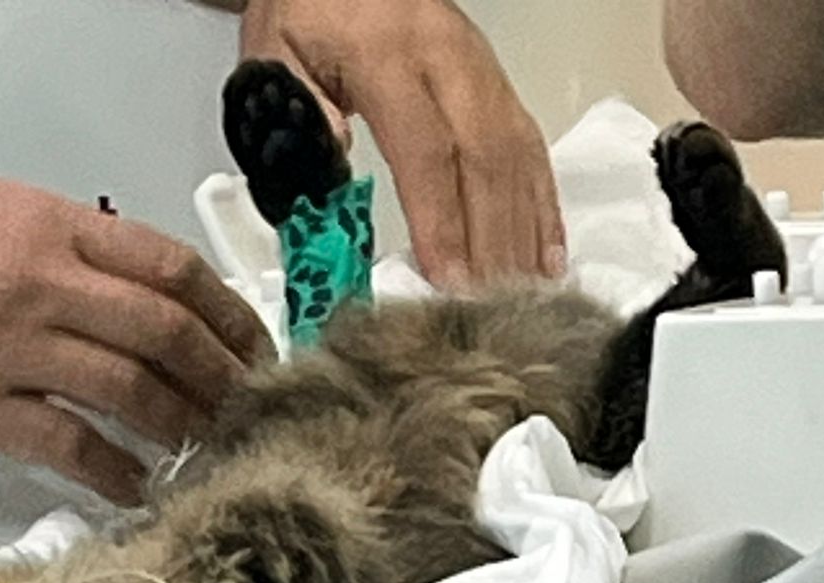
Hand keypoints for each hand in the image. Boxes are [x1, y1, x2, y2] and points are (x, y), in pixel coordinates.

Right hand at [0, 176, 269, 501]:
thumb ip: (53, 249)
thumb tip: (106, 287)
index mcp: (49, 228)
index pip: (168, 267)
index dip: (223, 310)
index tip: (245, 339)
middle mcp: (43, 283)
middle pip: (166, 331)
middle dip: (219, 375)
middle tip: (242, 406)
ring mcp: (15, 349)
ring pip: (133, 390)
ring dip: (180, 426)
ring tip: (201, 449)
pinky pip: (73, 444)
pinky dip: (116, 470)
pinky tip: (136, 486)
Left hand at [239, 0, 563, 287]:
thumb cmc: (308, 14)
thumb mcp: (275, 59)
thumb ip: (298, 123)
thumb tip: (335, 186)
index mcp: (389, 56)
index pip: (425, 151)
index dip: (442, 223)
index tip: (449, 284)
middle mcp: (449, 61)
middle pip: (484, 161)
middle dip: (491, 244)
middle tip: (491, 311)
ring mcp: (481, 72)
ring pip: (514, 158)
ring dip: (522, 235)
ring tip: (523, 299)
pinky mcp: (497, 84)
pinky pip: (530, 148)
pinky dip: (543, 208)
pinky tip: (548, 258)